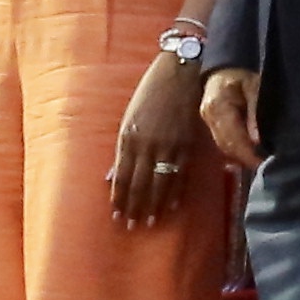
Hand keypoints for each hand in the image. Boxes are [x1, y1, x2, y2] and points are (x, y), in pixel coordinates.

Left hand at [108, 52, 212, 227]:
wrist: (181, 74)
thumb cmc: (151, 93)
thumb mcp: (129, 119)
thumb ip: (122, 149)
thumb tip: (112, 177)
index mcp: (129, 137)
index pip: (122, 177)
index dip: (120, 198)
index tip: (117, 214)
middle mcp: (148, 145)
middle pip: (140, 184)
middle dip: (135, 207)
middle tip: (132, 226)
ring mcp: (169, 146)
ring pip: (160, 184)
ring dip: (154, 205)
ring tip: (150, 222)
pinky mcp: (187, 145)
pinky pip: (180, 175)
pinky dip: (175, 192)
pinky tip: (170, 206)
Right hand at [199, 70, 264, 173]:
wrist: (226, 67)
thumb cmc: (242, 73)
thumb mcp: (255, 87)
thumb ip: (255, 112)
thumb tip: (257, 141)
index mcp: (217, 106)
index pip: (232, 138)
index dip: (248, 154)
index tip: (263, 163)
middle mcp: (209, 116)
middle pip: (226, 146)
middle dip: (245, 158)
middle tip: (265, 166)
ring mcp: (207, 120)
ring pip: (223, 146)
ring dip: (240, 156)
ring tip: (259, 161)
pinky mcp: (210, 123)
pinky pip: (223, 141)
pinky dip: (236, 149)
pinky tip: (249, 153)